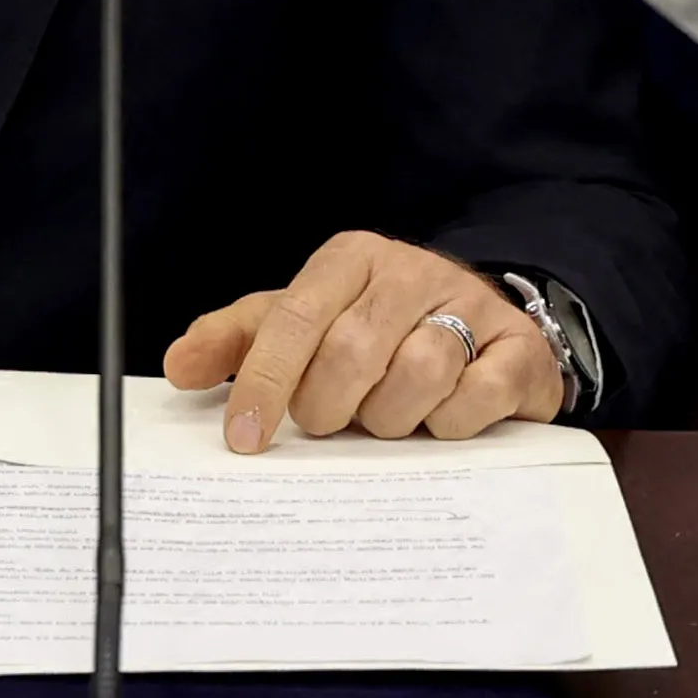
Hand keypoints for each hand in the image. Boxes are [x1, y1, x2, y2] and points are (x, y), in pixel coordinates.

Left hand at [165, 231, 561, 451]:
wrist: (487, 325)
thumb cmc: (376, 329)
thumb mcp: (302, 324)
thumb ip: (238, 340)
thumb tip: (179, 366)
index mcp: (348, 259)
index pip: (292, 318)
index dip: (264, 382)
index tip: (244, 438)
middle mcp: (408, 272)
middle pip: (351, 350)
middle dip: (330, 406)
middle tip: (331, 422)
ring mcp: (469, 305)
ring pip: (417, 374)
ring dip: (391, 418)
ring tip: (386, 417)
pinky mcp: (518, 349)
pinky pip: (476, 397)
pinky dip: (450, 423)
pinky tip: (440, 420)